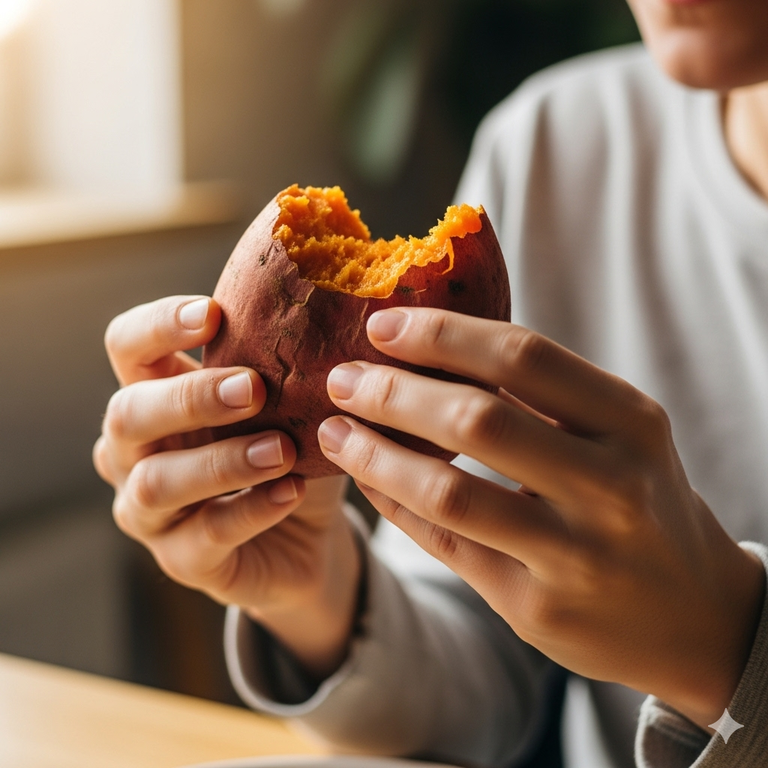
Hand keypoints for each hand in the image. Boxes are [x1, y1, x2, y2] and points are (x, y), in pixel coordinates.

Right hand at [94, 295, 359, 676]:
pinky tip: (292, 492)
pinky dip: (252, 511)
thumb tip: (331, 313)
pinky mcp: (180, 559)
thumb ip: (289, 365)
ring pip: (156, 483)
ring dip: (223, 461)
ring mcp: (149, 510)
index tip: (212, 314)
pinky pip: (204, 536)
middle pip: (128, 413)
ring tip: (282, 450)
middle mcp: (135, 450)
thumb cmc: (290, 450)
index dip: (157, 326)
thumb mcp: (289, 403)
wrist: (309, 533)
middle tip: (253, 389)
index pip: (127, 346)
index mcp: (155, 394)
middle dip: (191, 398)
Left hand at [318, 307, 764, 727]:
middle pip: (476, 419)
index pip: (522, 356)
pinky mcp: (537, 607)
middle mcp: (611, 486)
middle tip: (343, 378)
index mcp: (630, 422)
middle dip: (392, 392)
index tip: (381, 326)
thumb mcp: (619, 433)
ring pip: (447, 491)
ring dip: (375, 454)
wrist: (694, 614)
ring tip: (335, 431)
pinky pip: (443, 543)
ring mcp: (575, 554)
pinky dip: (393, 503)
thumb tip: (434, 343)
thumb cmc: (640, 499)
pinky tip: (366, 479)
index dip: (440, 335)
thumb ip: (545, 393)